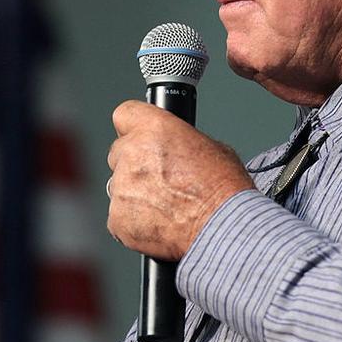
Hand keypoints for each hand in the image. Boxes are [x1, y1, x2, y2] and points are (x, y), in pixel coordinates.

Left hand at [107, 100, 254, 259]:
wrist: (221, 227)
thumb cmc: (224, 190)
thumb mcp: (211, 148)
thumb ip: (179, 143)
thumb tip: (174, 149)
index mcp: (154, 128)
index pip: (125, 114)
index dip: (132, 127)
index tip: (137, 136)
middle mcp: (132, 154)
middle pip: (119, 153)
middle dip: (134, 165)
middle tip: (159, 181)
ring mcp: (121, 187)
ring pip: (118, 187)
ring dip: (134, 195)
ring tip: (164, 208)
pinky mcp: (117, 218)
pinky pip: (119, 217)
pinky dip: (134, 222)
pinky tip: (159, 224)